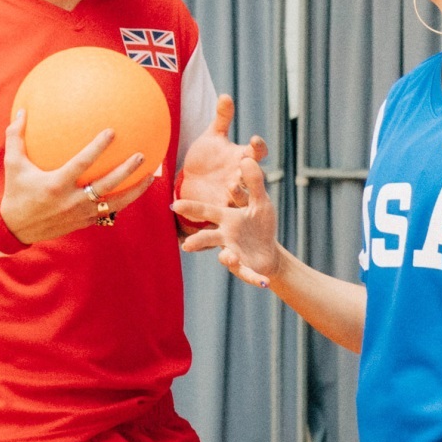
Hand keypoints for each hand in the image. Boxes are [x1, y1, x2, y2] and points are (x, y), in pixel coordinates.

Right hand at [2, 109, 152, 244]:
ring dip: (135, 189)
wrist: (16, 228)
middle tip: (141, 155)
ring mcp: (82, 213)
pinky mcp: (86, 222)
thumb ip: (16, 136)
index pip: (82, 163)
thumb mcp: (13, 164)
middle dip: (126, 170)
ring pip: (116, 203)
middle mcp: (72, 200)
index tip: (112, 132)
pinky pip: (110, 211)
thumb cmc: (16, 191)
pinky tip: (136, 190)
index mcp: (56, 184)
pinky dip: (125, 201)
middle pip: (107, 184)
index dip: (98, 147)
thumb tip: (22, 110)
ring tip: (149, 176)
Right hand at [171, 151, 284, 288]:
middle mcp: (225, 236)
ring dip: (226, 258)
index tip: (174, 205)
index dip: (190, 208)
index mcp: (225, 218)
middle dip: (198, 240)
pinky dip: (255, 278)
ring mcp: (233, 253)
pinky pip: (248, 273)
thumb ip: (255, 183)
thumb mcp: (260, 201)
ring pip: (226, 256)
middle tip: (186, 245)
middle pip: (209, 237)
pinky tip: (264, 282)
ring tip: (226, 258)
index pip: (206, 211)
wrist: (268, 251)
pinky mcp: (246, 268)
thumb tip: (249, 159)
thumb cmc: (258, 224)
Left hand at [175, 93, 266, 241]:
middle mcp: (241, 176)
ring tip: (230, 187)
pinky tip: (217, 207)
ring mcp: (233, 193)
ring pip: (242, 195)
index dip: (258, 146)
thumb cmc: (206, 157)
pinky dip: (222, 208)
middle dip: (252, 171)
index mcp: (242, 157)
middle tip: (246, 165)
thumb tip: (225, 95)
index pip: (256, 151)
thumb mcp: (212, 136)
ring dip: (238, 192)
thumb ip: (222, 118)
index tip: (254, 138)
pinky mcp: (221, 208)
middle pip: (254, 175)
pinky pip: (225, 211)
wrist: (192, 182)